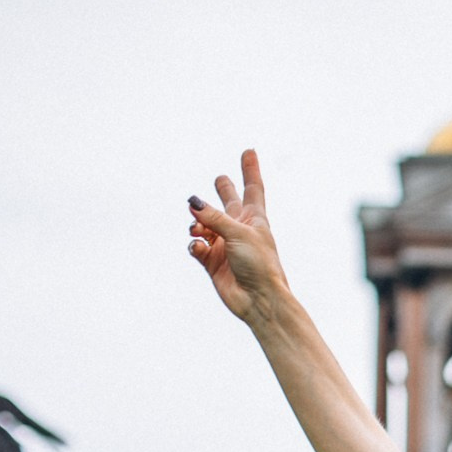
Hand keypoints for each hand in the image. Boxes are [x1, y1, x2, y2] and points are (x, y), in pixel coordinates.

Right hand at [187, 150, 288, 325]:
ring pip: (204, 224)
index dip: (250, 169)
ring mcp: (225, 245)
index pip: (252, 188)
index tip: (250, 150)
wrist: (259, 300)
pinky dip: (194, 244)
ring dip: (197, 223)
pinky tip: (198, 246)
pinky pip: (196, 246)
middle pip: (228, 204)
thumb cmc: (259, 265)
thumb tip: (192, 202)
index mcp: (254, 219)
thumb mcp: (238, 233)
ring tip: (197, 229)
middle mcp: (239, 230)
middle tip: (221, 180)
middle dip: (223, 191)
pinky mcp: (212, 261)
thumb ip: (213, 216)